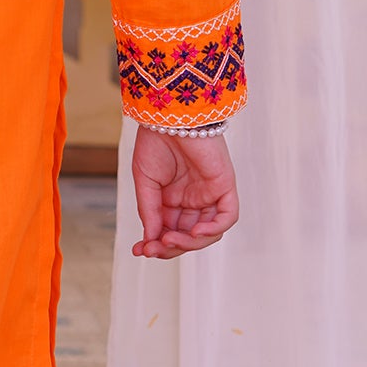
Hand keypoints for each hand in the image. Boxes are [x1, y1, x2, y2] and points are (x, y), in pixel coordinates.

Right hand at [131, 127, 237, 259]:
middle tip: (154, 248)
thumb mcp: (145, 183)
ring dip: (189, 242)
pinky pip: (227, 217)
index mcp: (173, 199)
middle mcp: (193, 200)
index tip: (140, 251)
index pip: (169, 232)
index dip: (157, 245)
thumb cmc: (155, 142)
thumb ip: (150, 212)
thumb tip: (150, 241)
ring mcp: (210, 194)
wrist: (169, 116)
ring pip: (208, 233)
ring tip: (169, 239)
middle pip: (188, 236)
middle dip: (171, 247)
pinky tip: (195, 232)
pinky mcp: (225, 186)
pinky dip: (213, 229)